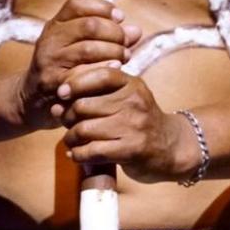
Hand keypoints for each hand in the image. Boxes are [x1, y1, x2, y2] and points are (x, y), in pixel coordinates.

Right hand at [17, 0, 140, 129]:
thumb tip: (136, 30)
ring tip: (124, 58)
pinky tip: (114, 71)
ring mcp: (50, 61)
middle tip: (126, 43)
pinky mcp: (54, 83)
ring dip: (114, 52)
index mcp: (55, 25)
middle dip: (115, 33)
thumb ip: (107, 36)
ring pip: (89, 49)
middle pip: (89, 25)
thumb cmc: (63, 68)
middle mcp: (50, 40)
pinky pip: (84, 74)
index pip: (77, 3)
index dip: (103, 6)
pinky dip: (103, 70)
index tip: (120, 17)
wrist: (31, 99)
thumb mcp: (78, 45)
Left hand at [60, 65, 197, 182]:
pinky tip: (77, 154)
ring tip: (71, 140)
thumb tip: (57, 101)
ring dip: (70, 138)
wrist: (171, 148)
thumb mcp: (129, 97)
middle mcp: (134, 102)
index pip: (99, 75)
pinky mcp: (131, 150)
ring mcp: (133, 126)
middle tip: (66, 123)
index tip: (61, 93)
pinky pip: (92, 151)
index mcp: (132, 84)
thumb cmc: (141, 121)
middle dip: (67, 116)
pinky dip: (78, 155)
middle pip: (83, 105)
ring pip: (84, 129)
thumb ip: (97, 94)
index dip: (75, 83)